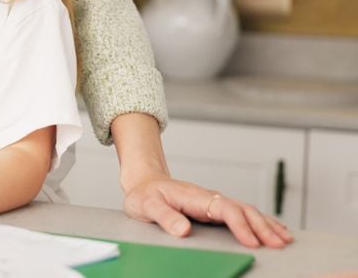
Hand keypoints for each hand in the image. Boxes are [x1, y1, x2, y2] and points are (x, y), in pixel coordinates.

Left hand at [123, 175, 293, 247]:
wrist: (144, 183)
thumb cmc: (144, 195)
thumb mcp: (147, 206)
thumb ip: (165, 216)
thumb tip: (184, 230)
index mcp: (196, 197)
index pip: (225, 209)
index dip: (240, 225)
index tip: (252, 242)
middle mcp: (210, 198)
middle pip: (243, 209)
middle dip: (263, 227)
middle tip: (279, 245)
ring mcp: (214, 202)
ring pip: (247, 210)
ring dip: (267, 224)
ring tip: (285, 239)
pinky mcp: (215, 208)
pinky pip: (243, 213)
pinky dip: (261, 221)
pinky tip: (273, 229)